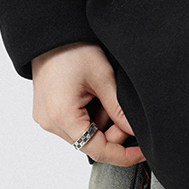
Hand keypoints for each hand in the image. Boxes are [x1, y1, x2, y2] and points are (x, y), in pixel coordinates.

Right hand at [30, 41, 146, 166]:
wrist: (51, 33)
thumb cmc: (74, 49)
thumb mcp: (103, 78)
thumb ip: (119, 110)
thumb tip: (135, 132)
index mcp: (62, 116)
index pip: (97, 150)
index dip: (123, 154)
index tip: (141, 151)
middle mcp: (50, 123)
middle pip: (90, 142)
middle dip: (112, 129)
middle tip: (121, 106)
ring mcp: (46, 118)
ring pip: (84, 133)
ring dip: (100, 120)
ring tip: (101, 91)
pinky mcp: (46, 112)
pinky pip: (73, 123)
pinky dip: (88, 114)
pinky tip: (91, 94)